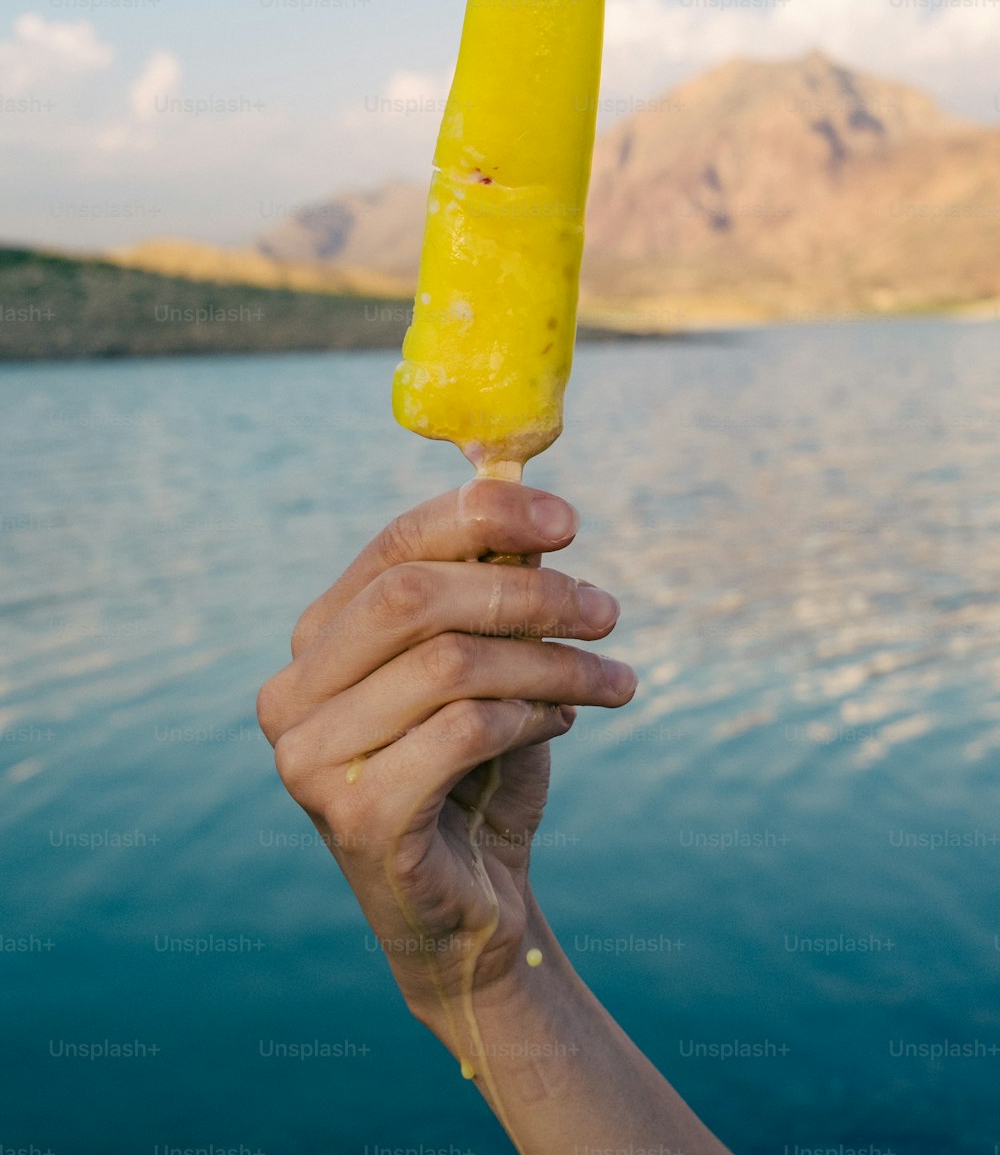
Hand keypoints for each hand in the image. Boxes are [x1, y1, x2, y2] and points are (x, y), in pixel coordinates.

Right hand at [256, 478, 635, 1029]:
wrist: (469, 912)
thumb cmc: (477, 775)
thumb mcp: (490, 668)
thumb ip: (494, 594)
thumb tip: (533, 510)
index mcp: (317, 640)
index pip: (392, 546)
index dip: (482, 514)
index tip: (568, 519)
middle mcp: (293, 692)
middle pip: (412, 598)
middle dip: (526, 592)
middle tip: (605, 611)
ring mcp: (310, 758)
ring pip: (449, 665)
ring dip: (551, 663)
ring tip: (608, 680)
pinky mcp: (355, 815)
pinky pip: (463, 732)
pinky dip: (530, 717)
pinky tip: (563, 724)